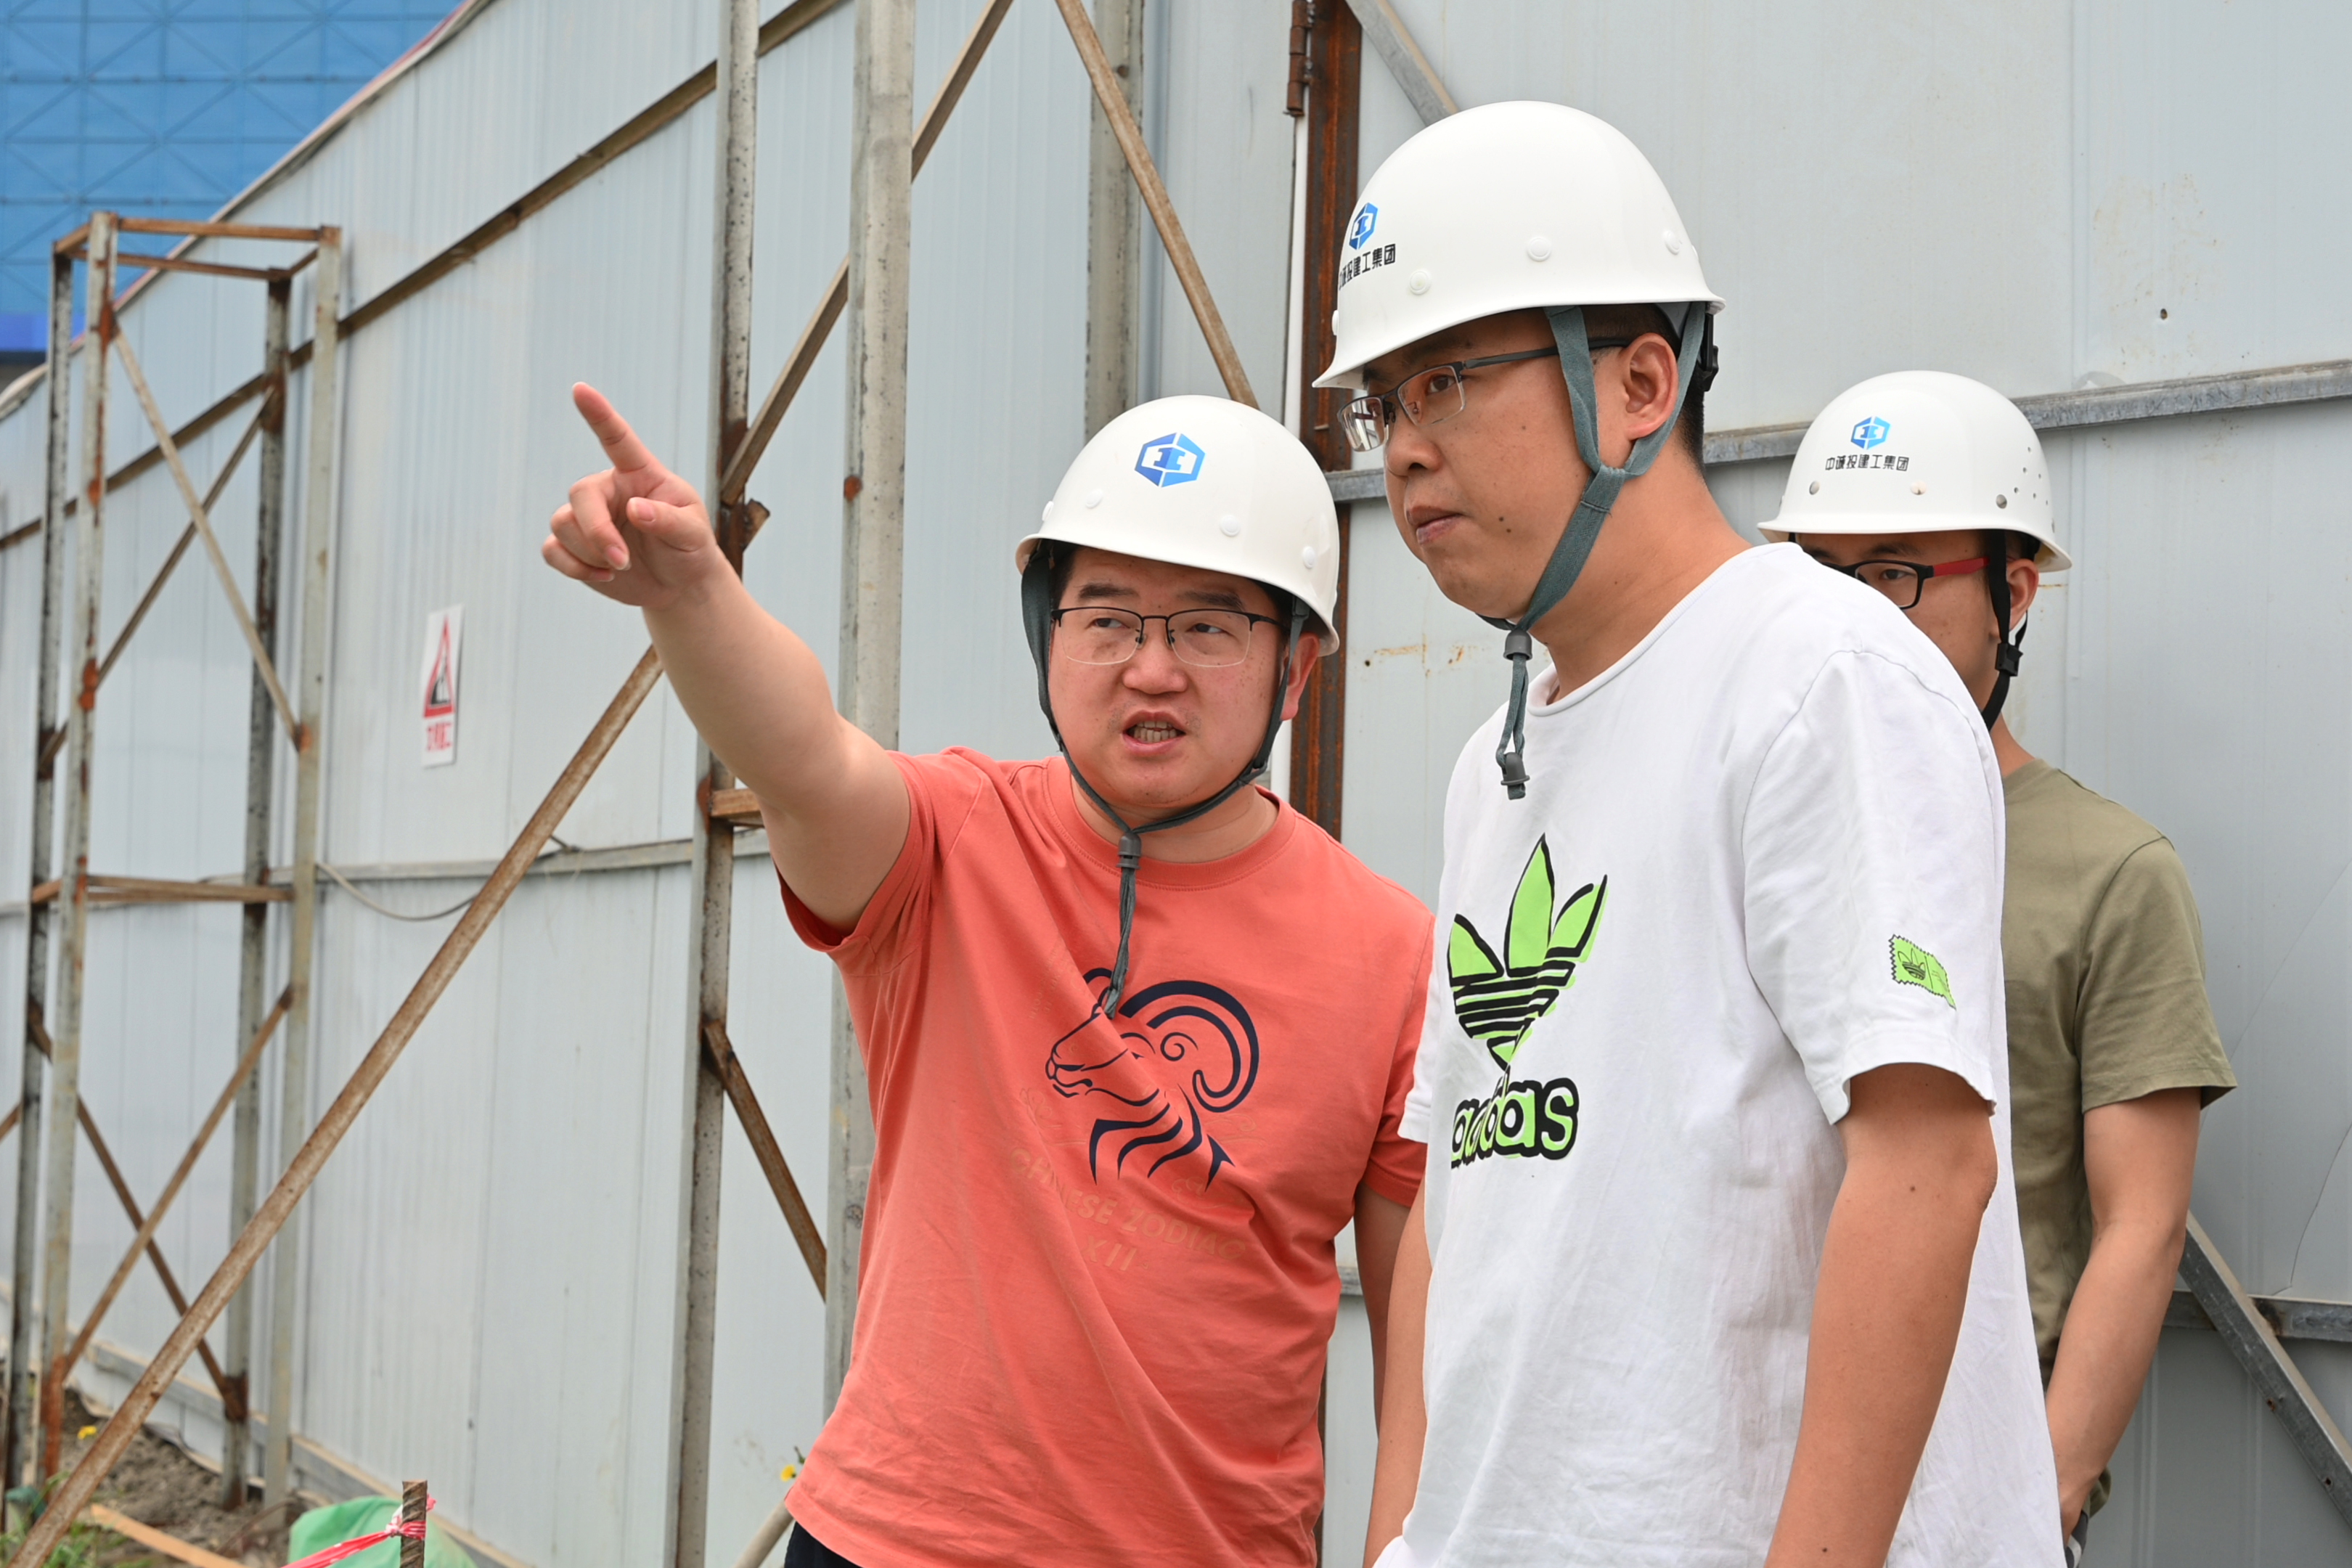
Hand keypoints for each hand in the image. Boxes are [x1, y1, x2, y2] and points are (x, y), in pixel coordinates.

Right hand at [542, 383, 723, 609]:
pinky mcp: (574, 547)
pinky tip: (602, 577)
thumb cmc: (690, 549)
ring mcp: (588, 517)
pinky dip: (573, 568)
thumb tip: (635, 510)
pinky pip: (551, 551)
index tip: (581, 389)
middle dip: (597, 531)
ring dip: (590, 553)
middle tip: (621, 560)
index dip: (599, 414)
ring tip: (621, 566)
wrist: (680, 585)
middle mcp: (609, 490)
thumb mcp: (694, 534)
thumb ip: (669, 521)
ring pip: (562, 525)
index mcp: (639, 475)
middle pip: (580, 494)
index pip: (617, 440)